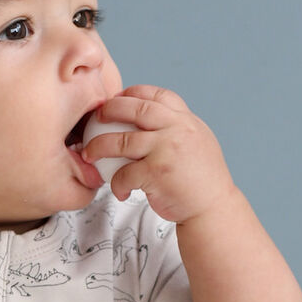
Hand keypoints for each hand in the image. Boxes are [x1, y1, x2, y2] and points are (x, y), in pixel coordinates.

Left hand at [82, 85, 235, 225]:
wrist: (213, 208)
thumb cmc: (201, 179)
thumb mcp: (196, 142)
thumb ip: (175, 128)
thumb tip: (148, 117)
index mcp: (186, 120)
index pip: (157, 95)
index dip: (134, 92)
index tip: (118, 98)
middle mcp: (177, 130)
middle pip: (136, 108)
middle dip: (110, 109)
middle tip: (95, 117)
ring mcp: (167, 150)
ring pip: (122, 141)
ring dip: (98, 146)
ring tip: (89, 153)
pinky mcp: (157, 173)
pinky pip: (124, 173)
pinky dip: (116, 183)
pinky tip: (119, 190)